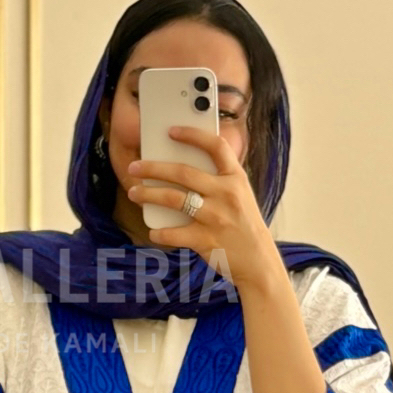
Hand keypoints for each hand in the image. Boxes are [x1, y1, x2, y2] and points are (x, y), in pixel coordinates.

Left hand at [125, 125, 281, 292]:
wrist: (259, 261)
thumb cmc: (244, 225)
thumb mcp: (240, 196)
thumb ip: (219, 180)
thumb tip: (182, 169)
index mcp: (235, 178)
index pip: (215, 147)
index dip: (192, 135)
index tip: (171, 131)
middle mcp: (225, 194)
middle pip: (183, 172)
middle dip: (154, 168)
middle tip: (135, 167)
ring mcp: (215, 217)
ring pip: (174, 199)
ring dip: (149, 194)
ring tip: (134, 192)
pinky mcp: (206, 240)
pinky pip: (175, 234)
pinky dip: (160, 232)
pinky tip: (153, 230)